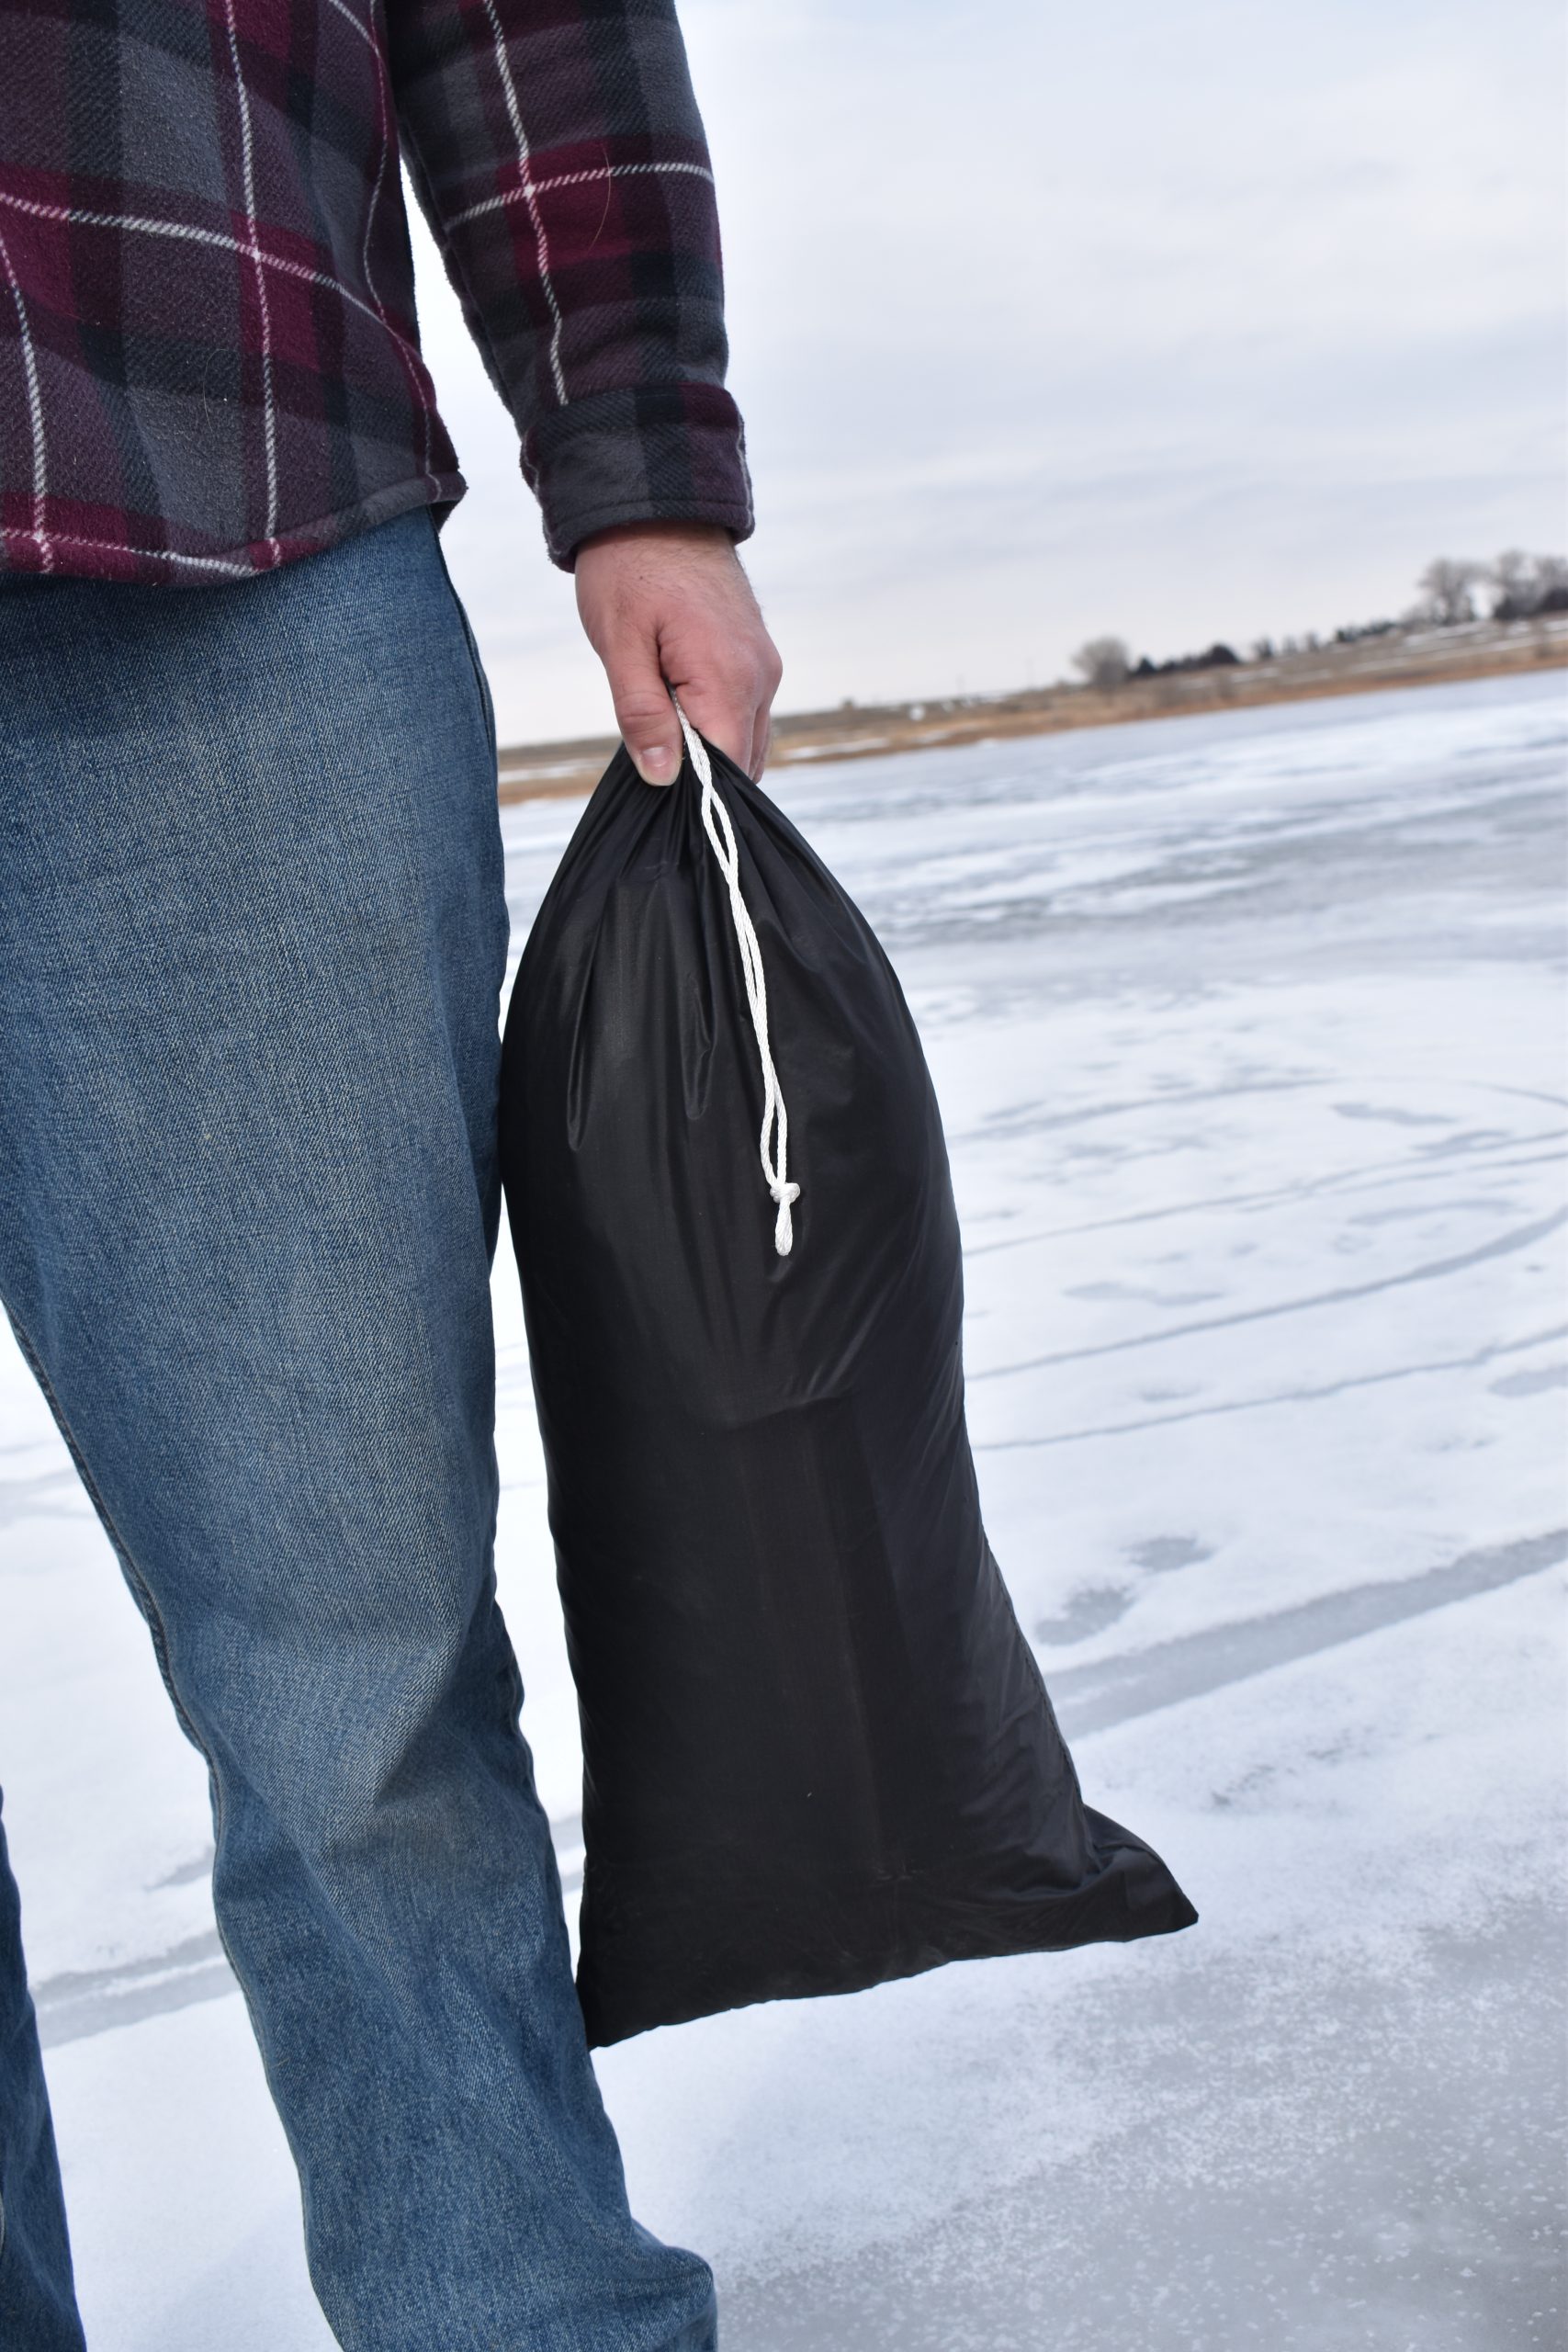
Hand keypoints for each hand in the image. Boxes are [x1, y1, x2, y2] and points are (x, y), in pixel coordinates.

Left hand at [574, 521, 782, 784]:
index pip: (727, 770)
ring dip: (710, 751)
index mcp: (728, 677)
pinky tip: (681, 713)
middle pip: (743, 763)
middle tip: (652, 760)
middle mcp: (760, 677)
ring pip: (747, 741)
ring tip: (664, 729)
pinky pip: (747, 714)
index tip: (659, 794)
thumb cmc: (630, 570)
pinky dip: (719, 728)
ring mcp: (765, 667)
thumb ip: (642, 715)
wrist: (659, 506)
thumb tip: (662, 777)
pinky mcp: (759, 659)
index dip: (694, 795)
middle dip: (701, 776)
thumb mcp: (620, 645)